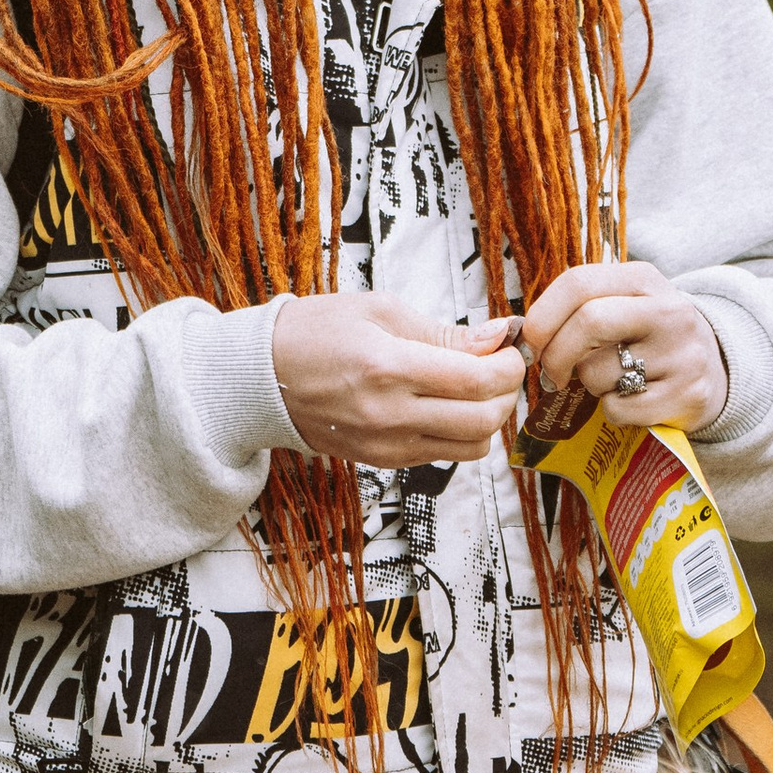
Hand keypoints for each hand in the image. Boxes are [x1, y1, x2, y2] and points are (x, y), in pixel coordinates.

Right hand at [273, 293, 524, 468]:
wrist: (262, 376)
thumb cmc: (318, 331)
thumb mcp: (381, 311)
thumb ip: (445, 332)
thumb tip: (499, 336)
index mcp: (387, 368)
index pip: (477, 381)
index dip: (509, 366)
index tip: (511, 350)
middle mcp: (388, 415)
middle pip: (483, 420)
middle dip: (506, 393)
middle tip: (499, 367)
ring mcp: (385, 445)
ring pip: (471, 447)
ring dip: (487, 417)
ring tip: (473, 388)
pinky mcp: (382, 461)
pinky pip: (443, 455)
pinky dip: (458, 431)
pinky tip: (444, 404)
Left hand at [519, 260, 729, 438]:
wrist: (714, 370)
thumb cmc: (648, 338)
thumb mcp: (625, 305)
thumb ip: (579, 308)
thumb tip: (519, 336)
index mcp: (643, 279)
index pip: (578, 282)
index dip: (543, 315)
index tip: (532, 341)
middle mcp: (668, 310)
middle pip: (588, 323)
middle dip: (556, 354)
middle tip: (551, 373)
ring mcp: (682, 353)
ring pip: (599, 372)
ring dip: (589, 385)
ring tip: (610, 381)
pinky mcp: (687, 394)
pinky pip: (619, 408)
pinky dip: (611, 411)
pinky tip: (631, 400)